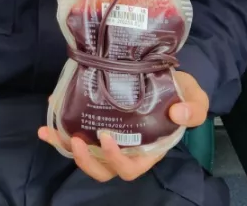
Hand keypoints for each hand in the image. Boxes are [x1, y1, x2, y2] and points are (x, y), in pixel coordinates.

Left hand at [37, 71, 209, 182]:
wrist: (169, 77)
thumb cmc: (182, 94)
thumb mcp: (196, 99)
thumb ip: (193, 109)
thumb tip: (178, 113)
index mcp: (148, 151)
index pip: (130, 169)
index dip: (116, 160)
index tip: (107, 138)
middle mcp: (126, 149)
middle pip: (102, 169)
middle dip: (85, 160)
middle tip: (75, 140)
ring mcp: (109, 138)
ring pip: (84, 155)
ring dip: (64, 146)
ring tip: (50, 131)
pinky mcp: (96, 122)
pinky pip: (75, 131)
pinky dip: (58, 125)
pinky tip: (51, 106)